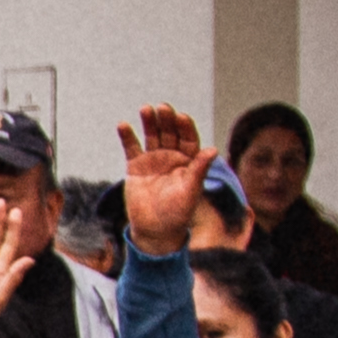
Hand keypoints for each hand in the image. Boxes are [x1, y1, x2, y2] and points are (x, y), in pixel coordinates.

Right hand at [118, 105, 208, 259]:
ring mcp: (153, 160)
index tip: (181, 117)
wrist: (154, 229)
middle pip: (170, 133)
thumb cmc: (178, 213)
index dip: (185, 127)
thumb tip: (214, 149)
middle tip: (163, 108)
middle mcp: (172, 156)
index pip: (188, 139)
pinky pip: (131, 147)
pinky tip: (123, 125)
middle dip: (167, 120)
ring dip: (149, 122)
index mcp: (189, 161)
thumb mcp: (190, 191)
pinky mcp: (135, 166)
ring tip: (146, 109)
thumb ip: (199, 170)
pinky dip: (127, 136)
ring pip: (152, 136)